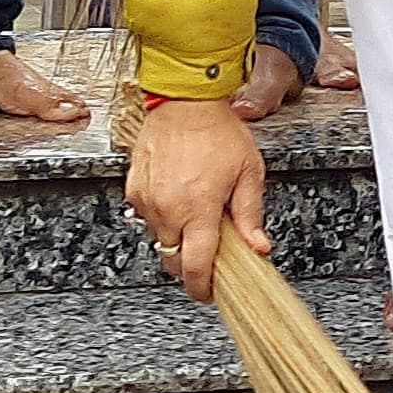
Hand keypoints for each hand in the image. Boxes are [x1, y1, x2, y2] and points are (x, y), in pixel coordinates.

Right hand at [125, 97, 272, 302]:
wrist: (184, 100)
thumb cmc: (218, 131)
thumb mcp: (248, 173)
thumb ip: (249, 215)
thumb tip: (258, 248)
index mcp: (198, 210)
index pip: (195, 267)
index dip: (201, 288)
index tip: (208, 292)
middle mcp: (168, 209)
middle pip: (173, 259)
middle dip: (189, 263)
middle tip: (206, 250)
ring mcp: (147, 199)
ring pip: (159, 238)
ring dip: (176, 236)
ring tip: (194, 213)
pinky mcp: (134, 187)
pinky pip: (146, 215)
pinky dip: (161, 215)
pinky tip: (177, 196)